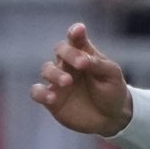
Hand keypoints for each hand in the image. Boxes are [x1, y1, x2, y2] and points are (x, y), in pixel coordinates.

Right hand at [30, 22, 134, 138]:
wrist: (112, 118)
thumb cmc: (112, 91)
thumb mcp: (111, 75)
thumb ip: (98, 64)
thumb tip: (83, 58)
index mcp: (84, 54)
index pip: (76, 39)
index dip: (75, 33)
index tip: (79, 30)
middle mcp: (68, 64)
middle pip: (60, 50)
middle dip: (68, 54)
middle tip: (81, 64)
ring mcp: (57, 81)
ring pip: (47, 70)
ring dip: (55, 74)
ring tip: (67, 82)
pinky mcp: (51, 99)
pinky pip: (37, 92)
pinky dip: (41, 93)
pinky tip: (51, 98)